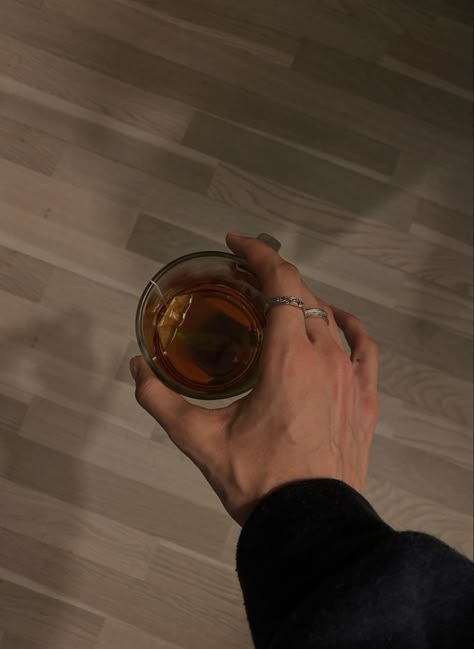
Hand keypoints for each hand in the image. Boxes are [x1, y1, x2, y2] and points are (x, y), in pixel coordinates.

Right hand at [130, 234, 378, 524]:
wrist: (307, 524)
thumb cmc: (255, 479)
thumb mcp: (198, 438)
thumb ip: (159, 397)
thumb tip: (135, 366)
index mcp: (288, 355)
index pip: (279, 282)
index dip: (257, 254)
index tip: (235, 242)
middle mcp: (325, 355)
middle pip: (303, 294)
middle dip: (272, 276)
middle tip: (244, 279)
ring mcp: (351, 376)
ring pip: (330, 318)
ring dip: (303, 301)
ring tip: (278, 304)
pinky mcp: (366, 398)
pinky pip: (363, 347)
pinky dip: (349, 327)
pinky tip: (337, 322)